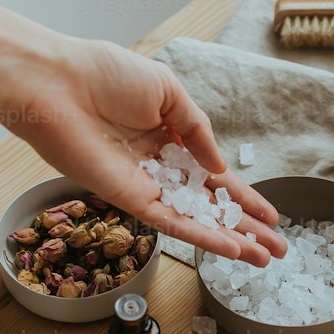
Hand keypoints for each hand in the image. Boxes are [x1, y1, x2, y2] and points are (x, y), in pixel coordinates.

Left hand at [0, 35, 284, 265]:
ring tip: (263, 259)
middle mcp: (159, 166)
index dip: (243, 196)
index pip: (214, 175)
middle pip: (211, 205)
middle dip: (245, 227)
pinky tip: (231, 249)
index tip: (270, 216)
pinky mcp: (128, 200)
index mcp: (168, 137)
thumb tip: (220, 166)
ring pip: (197, 221)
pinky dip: (203, 237)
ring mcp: (145, 186)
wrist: (57, 85)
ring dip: (231, 241)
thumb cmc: (104, 74)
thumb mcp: (168, 90)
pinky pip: (172, 223)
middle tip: (276, 249)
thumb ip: (198, 130)